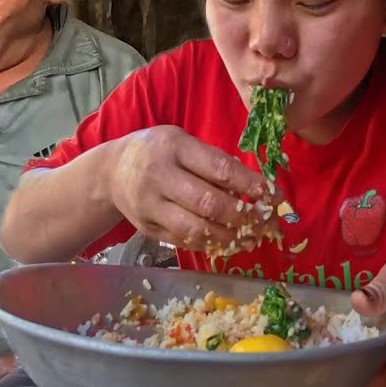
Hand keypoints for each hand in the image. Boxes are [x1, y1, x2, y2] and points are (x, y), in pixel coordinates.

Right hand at [109, 126, 276, 250]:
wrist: (111, 172)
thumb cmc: (156, 152)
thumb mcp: (181, 142)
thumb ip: (212, 162)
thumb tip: (255, 190)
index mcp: (173, 147)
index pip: (219, 169)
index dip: (251, 185)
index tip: (274, 196)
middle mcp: (158, 176)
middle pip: (209, 203)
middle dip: (245, 217)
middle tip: (267, 223)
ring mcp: (150, 205)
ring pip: (197, 229)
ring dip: (230, 237)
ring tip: (251, 238)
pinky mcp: (147, 227)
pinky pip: (185, 241)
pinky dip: (211, 244)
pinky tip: (228, 242)